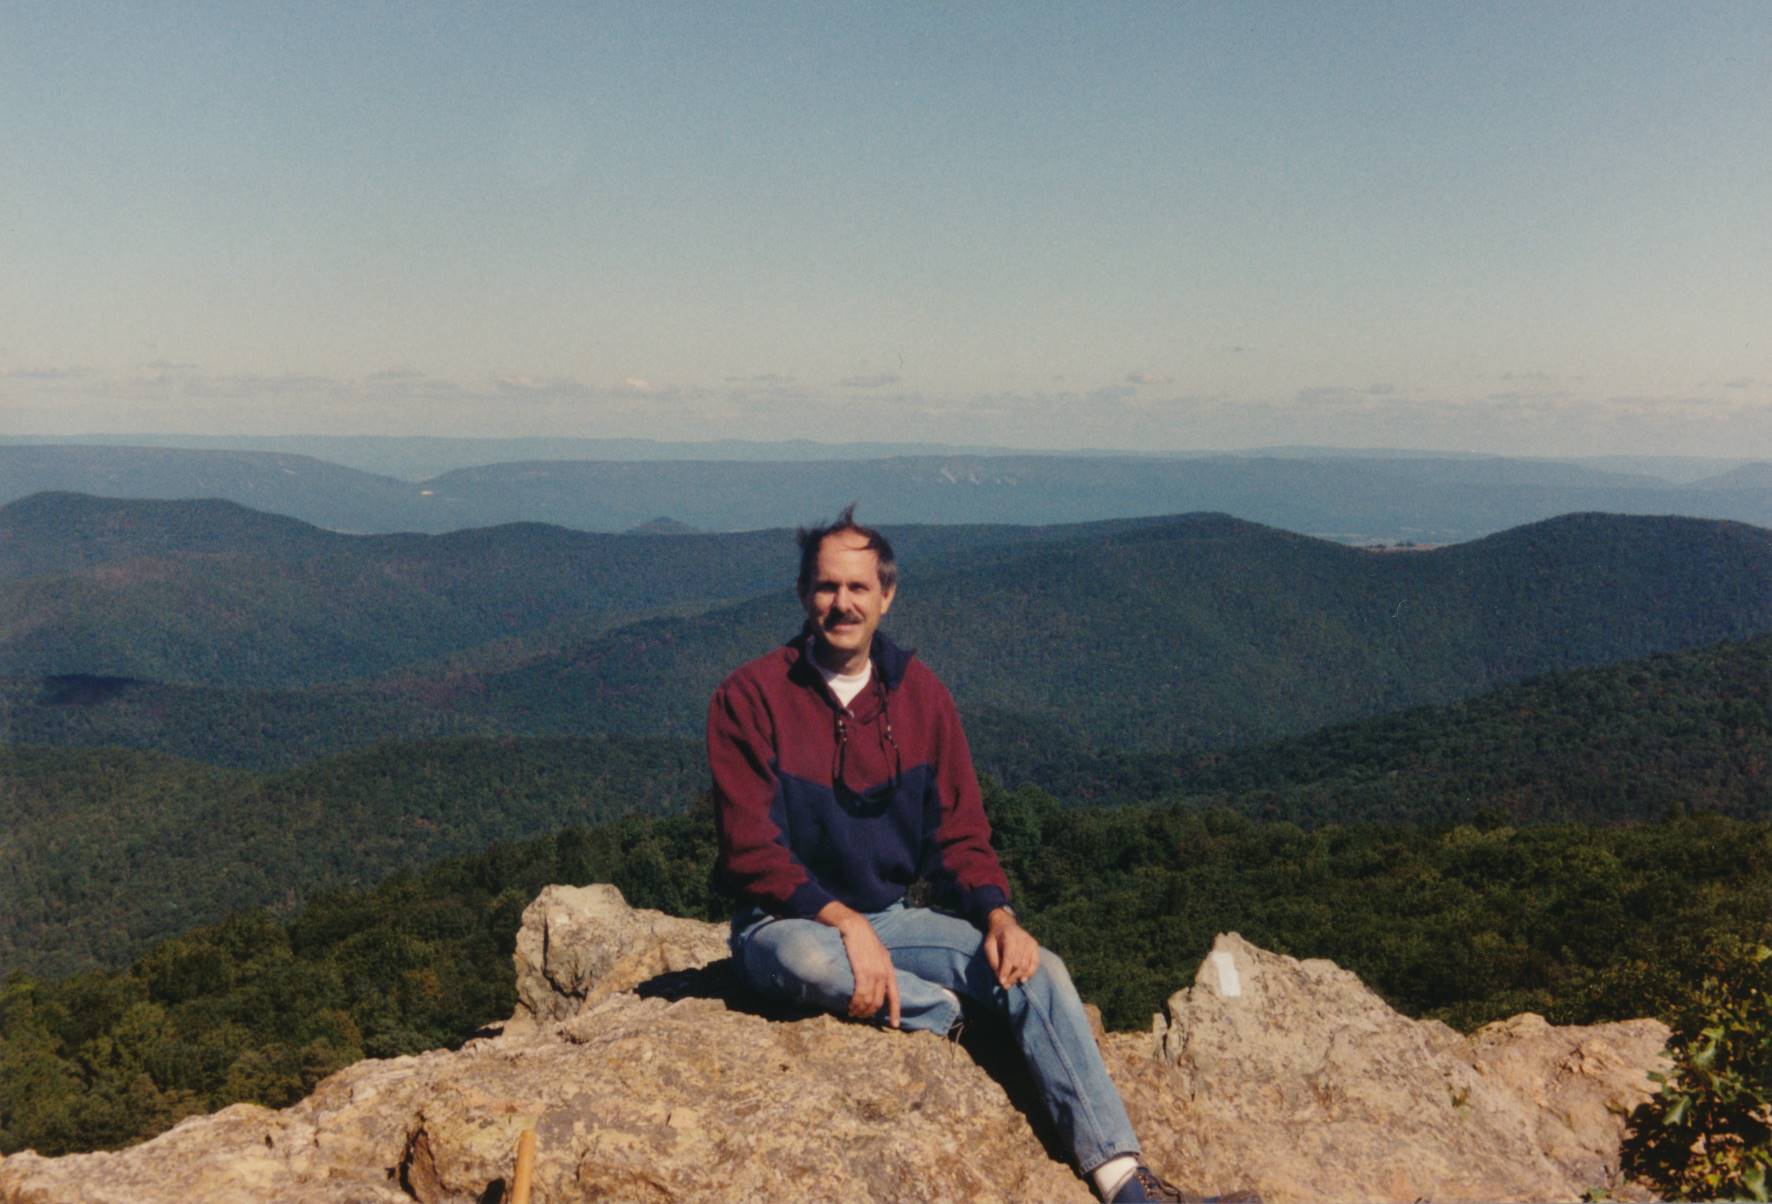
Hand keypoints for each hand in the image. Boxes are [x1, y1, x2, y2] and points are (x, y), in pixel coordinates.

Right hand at [818, 902, 900, 1027]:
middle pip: (880, 999)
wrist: (850, 922)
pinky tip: (850, 1006)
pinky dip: (856, 1002)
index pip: (895, 992)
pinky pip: (861, 992)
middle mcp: (883, 969)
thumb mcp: (873, 950)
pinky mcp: (862, 968)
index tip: (894, 1025)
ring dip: (861, 1009)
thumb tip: (873, 981)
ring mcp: (873, 969)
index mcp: (887, 965)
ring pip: (870, 998)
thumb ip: (875, 964)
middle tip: (860, 1017)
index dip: (895, 1010)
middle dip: (870, 1012)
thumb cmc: (858, 935)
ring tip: (852, 1013)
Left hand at [983, 907, 1039, 989]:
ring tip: (1011, 982)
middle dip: (1011, 976)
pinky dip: (1030, 972)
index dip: (1005, 970)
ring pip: (1027, 964)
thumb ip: (993, 961)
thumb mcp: (988, 946)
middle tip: (1005, 985)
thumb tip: (1000, 978)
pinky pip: (1036, 962)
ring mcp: (1030, 941)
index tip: (1001, 982)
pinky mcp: (1035, 945)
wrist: (1005, 925)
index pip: (1009, 956)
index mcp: (1008, 935)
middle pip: (1019, 962)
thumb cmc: (995, 938)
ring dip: (1019, 976)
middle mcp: (1022, 937)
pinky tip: (1023, 979)